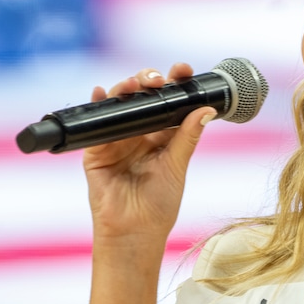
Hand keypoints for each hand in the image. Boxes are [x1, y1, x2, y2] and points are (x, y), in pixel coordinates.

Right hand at [83, 62, 215, 242]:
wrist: (135, 232)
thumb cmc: (159, 204)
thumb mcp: (177, 166)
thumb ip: (187, 137)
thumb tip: (207, 110)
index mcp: (162, 135)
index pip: (169, 102)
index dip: (175, 83)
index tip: (184, 70)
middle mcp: (139, 133)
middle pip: (143, 97)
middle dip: (150, 80)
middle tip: (159, 79)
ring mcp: (117, 139)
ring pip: (120, 104)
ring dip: (125, 88)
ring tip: (135, 83)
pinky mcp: (97, 150)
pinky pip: (96, 123)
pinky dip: (97, 105)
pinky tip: (100, 92)